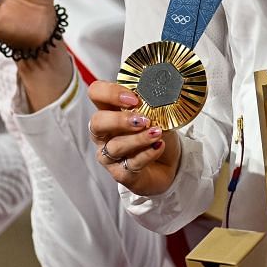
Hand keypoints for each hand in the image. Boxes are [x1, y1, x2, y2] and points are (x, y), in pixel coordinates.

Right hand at [87, 80, 179, 195]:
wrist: (170, 162)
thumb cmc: (158, 133)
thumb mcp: (157, 114)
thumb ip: (152, 107)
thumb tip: (156, 101)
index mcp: (109, 111)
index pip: (96, 93)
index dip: (110, 92)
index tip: (134, 98)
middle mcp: (104, 133)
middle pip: (97, 122)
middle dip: (119, 120)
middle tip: (142, 120)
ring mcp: (109, 155)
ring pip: (116, 146)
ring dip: (138, 139)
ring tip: (156, 133)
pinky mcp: (120, 174)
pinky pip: (130, 164)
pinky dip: (147, 154)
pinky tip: (158, 146)